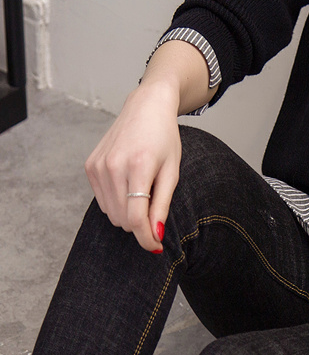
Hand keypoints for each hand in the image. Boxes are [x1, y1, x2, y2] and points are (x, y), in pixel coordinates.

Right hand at [84, 82, 181, 251]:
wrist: (146, 106)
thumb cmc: (164, 137)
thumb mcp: (172, 171)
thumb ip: (162, 204)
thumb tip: (155, 235)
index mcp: (138, 166)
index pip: (137, 218)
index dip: (146, 238)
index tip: (157, 247)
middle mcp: (113, 166)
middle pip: (123, 219)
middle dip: (140, 224)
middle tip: (156, 210)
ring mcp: (98, 166)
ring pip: (111, 213)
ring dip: (128, 213)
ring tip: (143, 189)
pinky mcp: (89, 166)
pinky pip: (102, 200)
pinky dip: (116, 201)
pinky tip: (129, 183)